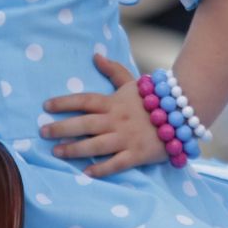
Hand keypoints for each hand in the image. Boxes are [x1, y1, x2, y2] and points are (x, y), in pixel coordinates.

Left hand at [41, 54, 166, 177]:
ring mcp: (127, 137)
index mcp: (114, 102)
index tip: (46, 106)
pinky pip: (117, 163)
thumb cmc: (155, 99)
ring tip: (56, 152)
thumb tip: (95, 55)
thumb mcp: (133, 82)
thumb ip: (113, 71)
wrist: (184, 112)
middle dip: (62, 127)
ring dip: (75, 148)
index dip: (64, 102)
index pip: (84, 100)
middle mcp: (117, 119)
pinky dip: (102, 168)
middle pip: (85, 123)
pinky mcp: (138, 154)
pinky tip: (86, 173)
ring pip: (96, 144)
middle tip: (42, 132)